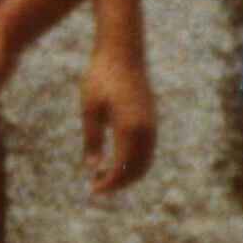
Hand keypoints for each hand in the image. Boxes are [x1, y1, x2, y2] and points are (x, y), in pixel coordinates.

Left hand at [82, 54, 157, 202]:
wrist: (122, 53)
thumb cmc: (100, 77)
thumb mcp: (90, 108)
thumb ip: (92, 140)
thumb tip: (92, 168)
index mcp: (130, 129)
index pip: (122, 168)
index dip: (109, 183)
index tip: (93, 190)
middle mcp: (146, 131)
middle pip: (138, 170)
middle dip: (120, 183)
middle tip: (97, 186)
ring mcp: (152, 125)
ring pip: (146, 161)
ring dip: (130, 174)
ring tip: (106, 177)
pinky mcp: (152, 120)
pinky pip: (148, 150)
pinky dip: (136, 162)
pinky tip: (119, 162)